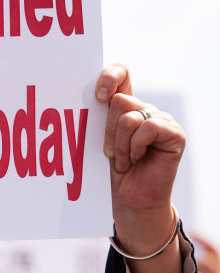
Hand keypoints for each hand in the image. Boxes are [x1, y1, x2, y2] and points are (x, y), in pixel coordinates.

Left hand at [95, 63, 184, 219]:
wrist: (131, 199)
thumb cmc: (113, 170)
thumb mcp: (100, 139)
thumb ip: (101, 116)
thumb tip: (97, 96)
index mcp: (126, 106)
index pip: (121, 73)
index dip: (110, 76)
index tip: (98, 97)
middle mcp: (144, 108)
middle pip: (119, 100)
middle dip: (108, 130)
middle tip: (111, 151)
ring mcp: (161, 120)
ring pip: (129, 117)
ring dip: (120, 143)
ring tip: (124, 160)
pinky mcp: (174, 133)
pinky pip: (148, 127)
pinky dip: (136, 146)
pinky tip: (137, 159)